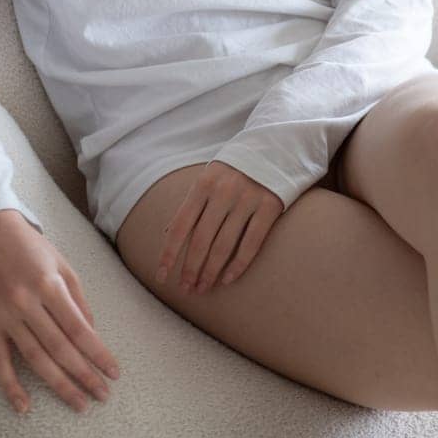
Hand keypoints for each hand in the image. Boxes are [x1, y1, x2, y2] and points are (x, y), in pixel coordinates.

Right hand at [0, 209, 119, 415]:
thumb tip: (92, 334)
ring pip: (35, 359)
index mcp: (48, 285)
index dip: (98, 353)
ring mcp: (5, 316)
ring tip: (80, 404)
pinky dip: (10, 386)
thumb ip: (79, 299)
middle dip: (84, 375)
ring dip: (59, 385)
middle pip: (60, 348)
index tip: (114, 373)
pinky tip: (25, 407)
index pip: (78, 329)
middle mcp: (26, 302)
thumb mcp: (63, 264)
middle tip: (103, 396)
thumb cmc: (31, 247)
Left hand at [157, 161, 282, 294]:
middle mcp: (223, 191)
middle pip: (201, 239)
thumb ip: (191, 203)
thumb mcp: (209, 177)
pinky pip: (251, 243)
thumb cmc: (235, 169)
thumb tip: (167, 232)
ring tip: (203, 288)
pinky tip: (227, 279)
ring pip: (224, 245)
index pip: (180, 225)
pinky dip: (238, 265)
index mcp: (203, 184)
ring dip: (210, 272)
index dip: (169, 254)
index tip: (162, 276)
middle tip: (187, 289)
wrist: (275, 147)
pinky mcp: (270, 206)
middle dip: (190, 269)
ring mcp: (247, 199)